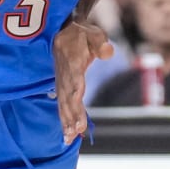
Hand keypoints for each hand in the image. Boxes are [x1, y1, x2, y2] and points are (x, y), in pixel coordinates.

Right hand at [54, 18, 114, 143]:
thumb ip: (100, 43)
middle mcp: (65, 76)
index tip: (79, 119)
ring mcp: (61, 82)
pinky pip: (61, 104)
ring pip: (63, 104)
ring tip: (68, 138)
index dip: (76, 105)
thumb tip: (108, 52)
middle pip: (67, 100)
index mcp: (72, 64)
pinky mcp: (61, 86)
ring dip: (65, 121)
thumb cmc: (82, 34)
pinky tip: (66, 133)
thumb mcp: (94, 34)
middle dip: (70, 118)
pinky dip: (63, 119)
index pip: (75, 87)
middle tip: (73, 134)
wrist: (64, 30)